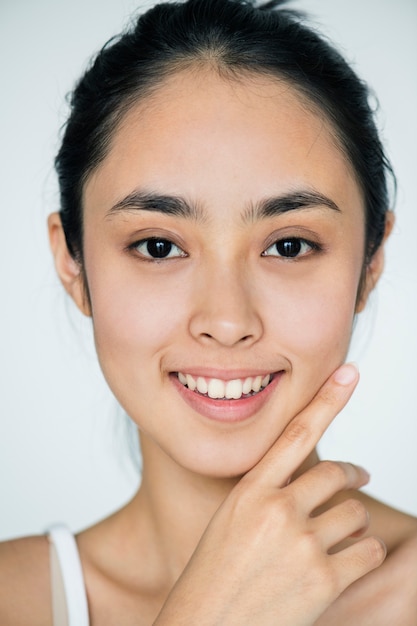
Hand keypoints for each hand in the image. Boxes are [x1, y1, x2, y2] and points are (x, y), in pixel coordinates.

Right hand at [154, 363, 385, 625]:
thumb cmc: (215, 574)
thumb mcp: (231, 521)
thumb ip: (267, 494)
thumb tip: (311, 480)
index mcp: (249, 491)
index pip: (295, 433)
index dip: (327, 400)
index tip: (349, 373)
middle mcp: (277, 510)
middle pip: (335, 475)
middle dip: (350, 477)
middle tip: (357, 479)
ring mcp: (302, 543)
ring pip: (355, 513)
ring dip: (354, 522)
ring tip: (339, 536)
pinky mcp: (324, 579)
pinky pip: (366, 549)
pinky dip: (364, 552)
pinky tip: (346, 563)